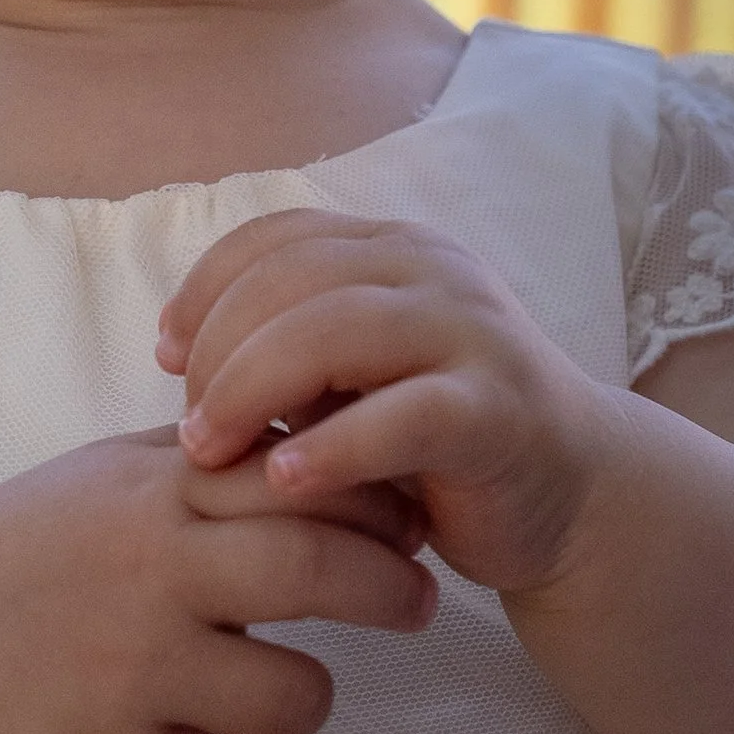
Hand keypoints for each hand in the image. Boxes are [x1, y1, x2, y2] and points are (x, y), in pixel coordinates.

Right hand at [0, 429, 433, 733]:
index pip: (299, 477)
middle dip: (388, 589)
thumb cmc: (54, 546)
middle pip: (310, 568)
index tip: (404, 526)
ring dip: (309, 699)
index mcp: (159, 494)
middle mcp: (148, 576)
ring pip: (287, 700)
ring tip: (283, 692)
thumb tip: (354, 439)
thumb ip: (225, 457)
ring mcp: (125, 674)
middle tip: (415, 603)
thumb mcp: (126, 471)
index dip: (375, 501)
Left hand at [160, 210, 617, 606]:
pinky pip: (404, 414)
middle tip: (188, 429)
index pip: (276, 237)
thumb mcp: (352, 380)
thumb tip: (176, 352)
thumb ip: (285, 352)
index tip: (163, 356)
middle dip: (218, 350)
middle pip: (292, 278)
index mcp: (394, 250)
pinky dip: (333, 447)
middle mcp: (434, 273)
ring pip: (336, 330)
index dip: (204, 289)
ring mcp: (474, 333)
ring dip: (254, 390)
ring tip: (210, 452)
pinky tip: (284, 480)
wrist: (569, 497)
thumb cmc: (436, 443)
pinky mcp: (500, 409)